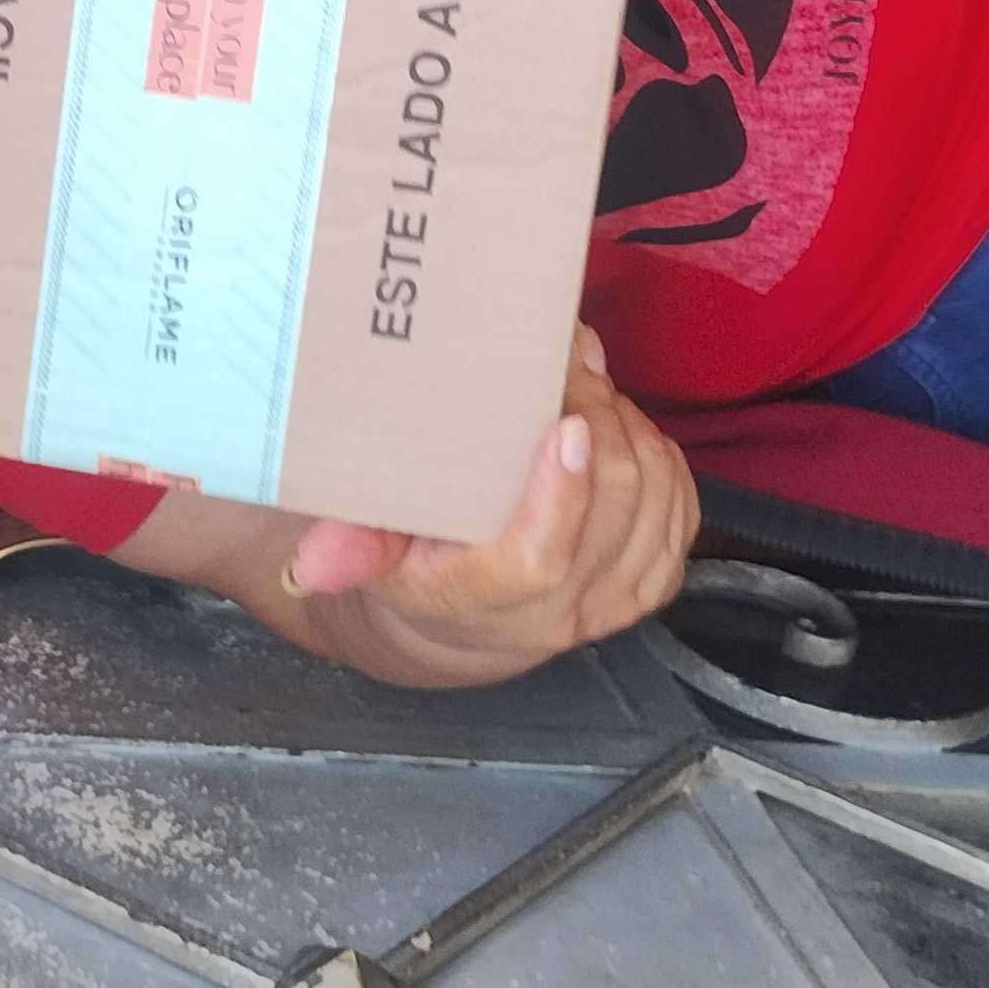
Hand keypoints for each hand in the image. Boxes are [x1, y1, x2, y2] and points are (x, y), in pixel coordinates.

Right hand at [286, 324, 699, 690]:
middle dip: (600, 414)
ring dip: (628, 424)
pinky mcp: (654, 580)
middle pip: (614, 502)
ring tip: (587, 386)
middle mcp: (565, 611)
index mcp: (491, 602)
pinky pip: (681, 503)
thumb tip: (308, 564)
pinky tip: (619, 425)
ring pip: (654, 493)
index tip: (565, 425)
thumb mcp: (377, 556)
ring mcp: (618, 599)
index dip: (563, 494)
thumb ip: (352, 549)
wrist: (472, 625)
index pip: (542, 559)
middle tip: (567, 362)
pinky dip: (656, 450)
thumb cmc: (423, 569)